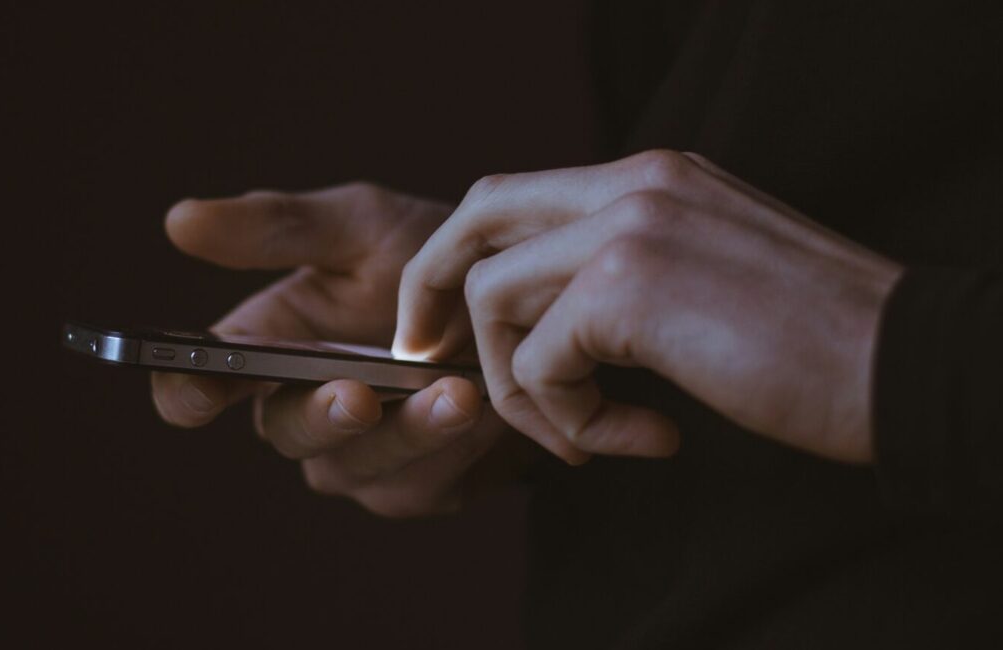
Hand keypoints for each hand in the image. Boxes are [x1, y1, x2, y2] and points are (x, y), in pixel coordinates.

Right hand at [151, 182, 569, 516]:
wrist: (527, 299)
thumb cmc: (431, 255)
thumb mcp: (360, 225)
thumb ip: (277, 228)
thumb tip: (179, 220)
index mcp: (267, 347)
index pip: (200, 385)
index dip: (188, 392)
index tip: (200, 387)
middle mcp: (302, 409)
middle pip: (284, 433)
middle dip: (320, 416)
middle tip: (358, 395)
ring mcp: (358, 456)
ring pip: (355, 467)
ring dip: (405, 434)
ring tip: (455, 392)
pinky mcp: (416, 486)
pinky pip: (419, 485)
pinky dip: (451, 449)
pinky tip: (484, 409)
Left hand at [394, 150, 902, 463]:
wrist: (904, 365)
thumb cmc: (814, 342)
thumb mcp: (704, 277)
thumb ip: (624, 274)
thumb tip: (544, 323)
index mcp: (650, 176)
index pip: (513, 195)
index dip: (461, 258)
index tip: (445, 325)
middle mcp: (633, 182)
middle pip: (477, 217)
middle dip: (433, 289)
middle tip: (430, 356)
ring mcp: (629, 225)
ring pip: (495, 298)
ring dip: (519, 387)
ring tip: (584, 435)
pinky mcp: (629, 287)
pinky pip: (539, 364)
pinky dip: (567, 419)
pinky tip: (636, 437)